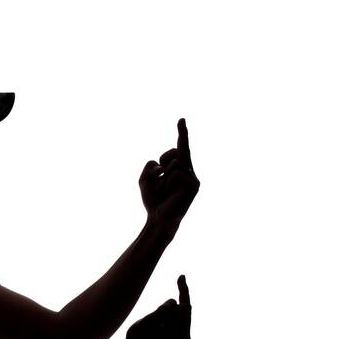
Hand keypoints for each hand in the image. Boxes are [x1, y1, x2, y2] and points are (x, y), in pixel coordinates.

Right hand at [124, 275, 191, 338]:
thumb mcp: (144, 322)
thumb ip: (160, 311)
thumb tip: (174, 302)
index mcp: (176, 336)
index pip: (182, 306)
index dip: (182, 290)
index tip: (182, 276)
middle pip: (181, 310)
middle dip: (167, 308)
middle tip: (152, 320)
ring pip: (180, 315)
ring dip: (167, 315)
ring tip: (154, 329)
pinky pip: (180, 322)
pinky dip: (170, 320)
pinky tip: (160, 331)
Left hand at [139, 119, 199, 237]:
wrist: (158, 219)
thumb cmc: (153, 201)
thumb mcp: (145, 178)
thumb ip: (149, 165)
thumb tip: (162, 164)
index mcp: (180, 169)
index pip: (181, 148)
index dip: (182, 133)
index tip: (181, 119)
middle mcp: (189, 172)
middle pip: (175, 151)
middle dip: (162, 163)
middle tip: (159, 180)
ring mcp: (193, 178)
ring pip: (174, 162)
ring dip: (163, 177)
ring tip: (165, 192)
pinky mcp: (194, 185)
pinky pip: (176, 172)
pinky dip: (167, 183)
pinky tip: (170, 194)